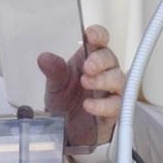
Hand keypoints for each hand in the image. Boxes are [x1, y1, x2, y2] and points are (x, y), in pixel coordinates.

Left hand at [37, 25, 125, 145]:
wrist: (67, 128)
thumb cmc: (66, 100)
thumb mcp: (55, 83)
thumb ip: (53, 70)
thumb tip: (44, 58)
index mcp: (90, 58)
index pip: (100, 40)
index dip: (98, 35)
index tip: (91, 35)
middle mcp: (103, 71)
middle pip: (110, 58)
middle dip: (99, 60)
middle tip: (88, 67)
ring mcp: (110, 90)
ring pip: (118, 79)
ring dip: (102, 80)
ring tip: (86, 83)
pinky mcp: (113, 110)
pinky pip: (116, 104)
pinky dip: (102, 104)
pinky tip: (89, 105)